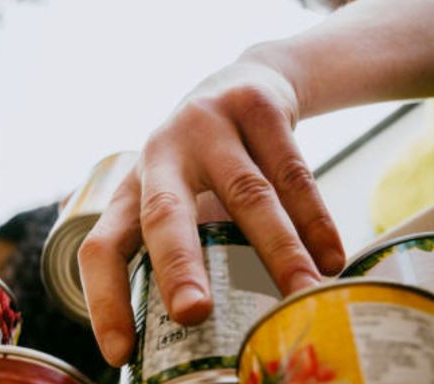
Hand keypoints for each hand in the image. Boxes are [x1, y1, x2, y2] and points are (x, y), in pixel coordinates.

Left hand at [78, 59, 344, 365]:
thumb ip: (188, 249)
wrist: (248, 79)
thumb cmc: (208, 162)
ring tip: (302, 295)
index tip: (120, 354)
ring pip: (246, 194)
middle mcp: (160, 153)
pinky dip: (315, 219)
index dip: (104, 299)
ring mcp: (207, 124)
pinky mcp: (255, 105)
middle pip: (163, 212)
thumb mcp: (182, 196)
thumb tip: (206, 335)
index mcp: (132, 187)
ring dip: (278, 250)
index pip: (102, 246)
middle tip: (194, 313)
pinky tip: (330, 257)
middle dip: (178, 265)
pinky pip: (292, 171)